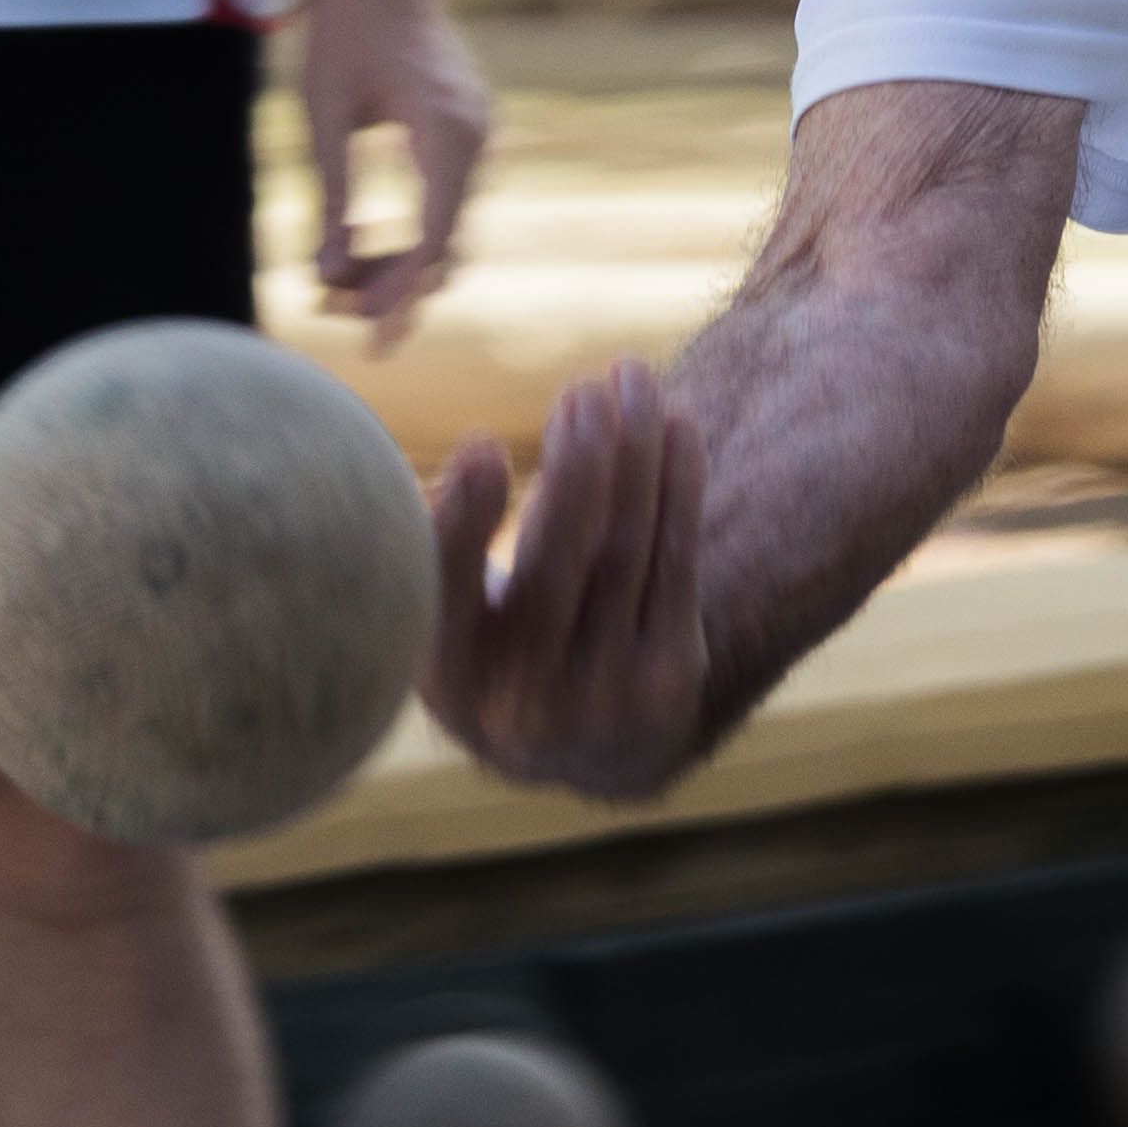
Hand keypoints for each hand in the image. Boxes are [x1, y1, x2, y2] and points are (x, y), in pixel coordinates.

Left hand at [296, 0, 491, 346]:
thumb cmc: (347, 32)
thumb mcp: (324, 118)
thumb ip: (331, 199)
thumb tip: (326, 276)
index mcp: (447, 134)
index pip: (431, 243)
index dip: (396, 297)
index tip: (365, 340)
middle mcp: (477, 141)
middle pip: (445, 249)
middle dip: (391, 290)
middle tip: (328, 312)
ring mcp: (479, 138)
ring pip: (448, 232)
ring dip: (400, 268)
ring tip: (335, 289)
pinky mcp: (467, 137)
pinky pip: (447, 206)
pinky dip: (411, 236)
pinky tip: (366, 252)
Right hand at [423, 362, 710, 800]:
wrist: (590, 749)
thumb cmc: (498, 648)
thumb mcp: (448, 617)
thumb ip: (447, 544)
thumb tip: (483, 455)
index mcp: (451, 681)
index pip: (448, 592)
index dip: (465, 519)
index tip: (484, 445)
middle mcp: (526, 702)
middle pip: (558, 562)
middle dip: (577, 463)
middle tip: (585, 388)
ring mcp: (606, 697)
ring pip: (625, 549)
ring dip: (635, 452)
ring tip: (633, 377)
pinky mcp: (670, 678)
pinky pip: (676, 562)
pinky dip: (679, 487)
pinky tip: (678, 428)